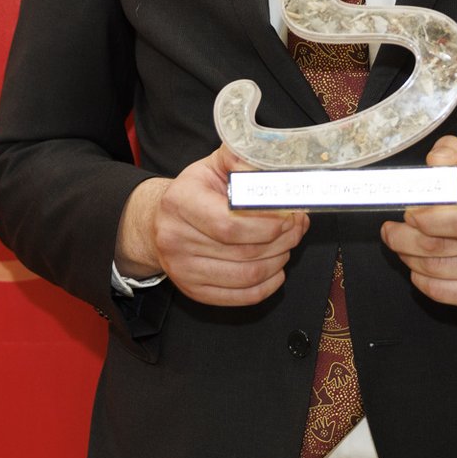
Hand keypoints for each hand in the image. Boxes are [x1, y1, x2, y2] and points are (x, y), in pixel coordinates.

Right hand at [116, 145, 309, 305]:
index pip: (230, 223)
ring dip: (278, 260)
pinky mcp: (193, 290)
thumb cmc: (194, 192)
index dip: (268, 223)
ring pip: (247, 275)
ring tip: (288, 244)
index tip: (290, 214)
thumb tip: (275, 171)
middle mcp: (175, 238)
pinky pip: (241, 296)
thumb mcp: (213, 165)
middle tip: (297, 227)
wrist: (159, 221)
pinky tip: (276, 269)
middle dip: (282, 240)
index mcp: (180, 201)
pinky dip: (268, 285)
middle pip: (244, 251)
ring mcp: (182, 269)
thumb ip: (242, 160)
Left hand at [380, 135, 456, 309]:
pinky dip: (422, 280)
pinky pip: (445, 293)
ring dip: (409, 259)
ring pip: (438, 271)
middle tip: (391, 231)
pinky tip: (420, 266)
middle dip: (404, 240)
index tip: (408, 214)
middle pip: (441, 247)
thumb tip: (434, 163)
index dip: (426, 220)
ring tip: (402, 246)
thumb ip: (450, 154)